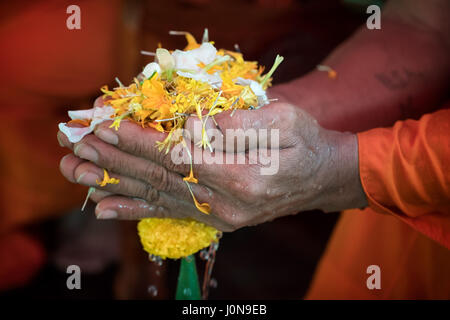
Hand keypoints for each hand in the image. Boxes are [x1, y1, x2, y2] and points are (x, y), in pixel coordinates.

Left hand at [58, 101, 366, 230]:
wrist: (323, 178)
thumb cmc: (307, 143)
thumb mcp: (285, 121)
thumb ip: (236, 126)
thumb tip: (190, 126)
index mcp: (245, 176)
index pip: (180, 156)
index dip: (141, 140)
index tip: (108, 124)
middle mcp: (227, 203)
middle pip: (160, 178)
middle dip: (117, 160)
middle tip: (79, 145)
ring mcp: (220, 215)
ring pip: (158, 197)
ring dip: (115, 184)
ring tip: (78, 174)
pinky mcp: (216, 218)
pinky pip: (169, 214)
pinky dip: (135, 210)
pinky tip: (105, 207)